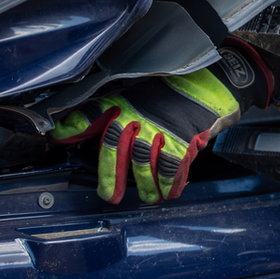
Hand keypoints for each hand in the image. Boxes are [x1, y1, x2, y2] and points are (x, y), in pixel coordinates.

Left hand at [50, 38, 276, 203]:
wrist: (221, 80)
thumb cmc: (185, 87)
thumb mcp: (148, 92)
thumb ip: (124, 109)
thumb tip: (96, 127)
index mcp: (130, 99)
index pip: (95, 112)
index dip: (75, 126)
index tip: (58, 139)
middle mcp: (141, 112)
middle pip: (115, 147)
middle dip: (110, 174)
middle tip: (109, 196)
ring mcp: (162, 125)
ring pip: (144, 162)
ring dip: (145, 184)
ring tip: (148, 198)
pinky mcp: (186, 136)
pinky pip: (172, 165)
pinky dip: (171, 182)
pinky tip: (170, 192)